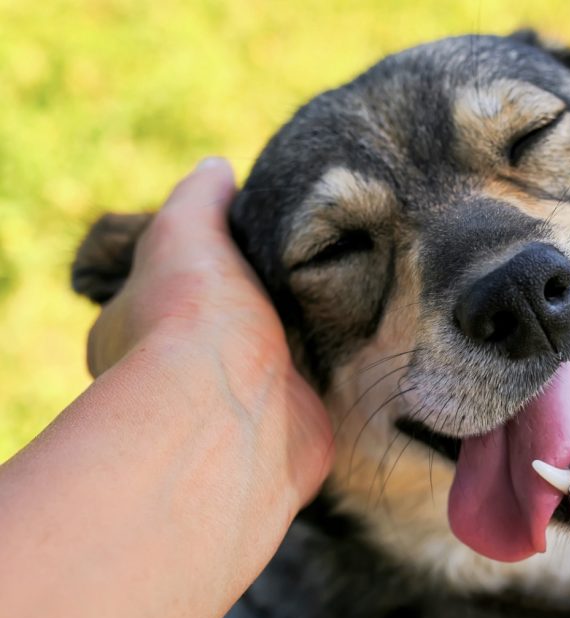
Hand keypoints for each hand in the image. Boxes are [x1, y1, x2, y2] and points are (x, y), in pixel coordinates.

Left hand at [86, 157, 333, 507]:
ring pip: (275, 358)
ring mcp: (238, 406)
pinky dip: (336, 371)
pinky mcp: (292, 427)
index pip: (166, 288)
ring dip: (305, 336)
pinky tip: (364, 339)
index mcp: (136, 329)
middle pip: (226, 325)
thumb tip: (217, 168)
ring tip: (351, 290)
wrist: (234, 414)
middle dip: (262, 301)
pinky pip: (317, 391)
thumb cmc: (194, 321)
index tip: (245, 241)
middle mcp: (181, 375)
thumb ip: (200, 198)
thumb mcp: (185, 232)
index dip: (202, 264)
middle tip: (311, 264)